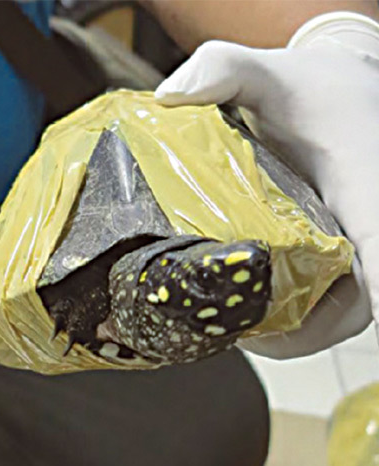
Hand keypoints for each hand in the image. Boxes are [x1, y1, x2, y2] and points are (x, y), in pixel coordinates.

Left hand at [155, 13, 378, 357]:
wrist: (340, 87)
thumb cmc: (312, 85)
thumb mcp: (267, 70)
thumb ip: (222, 69)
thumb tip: (171, 96)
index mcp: (365, 185)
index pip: (378, 249)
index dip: (360, 287)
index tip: (316, 314)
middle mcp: (370, 222)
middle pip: (355, 303)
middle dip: (296, 328)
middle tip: (233, 332)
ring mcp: (358, 243)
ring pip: (340, 310)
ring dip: (289, 328)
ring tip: (227, 326)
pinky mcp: (340, 251)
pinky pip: (327, 299)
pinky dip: (289, 313)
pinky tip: (239, 304)